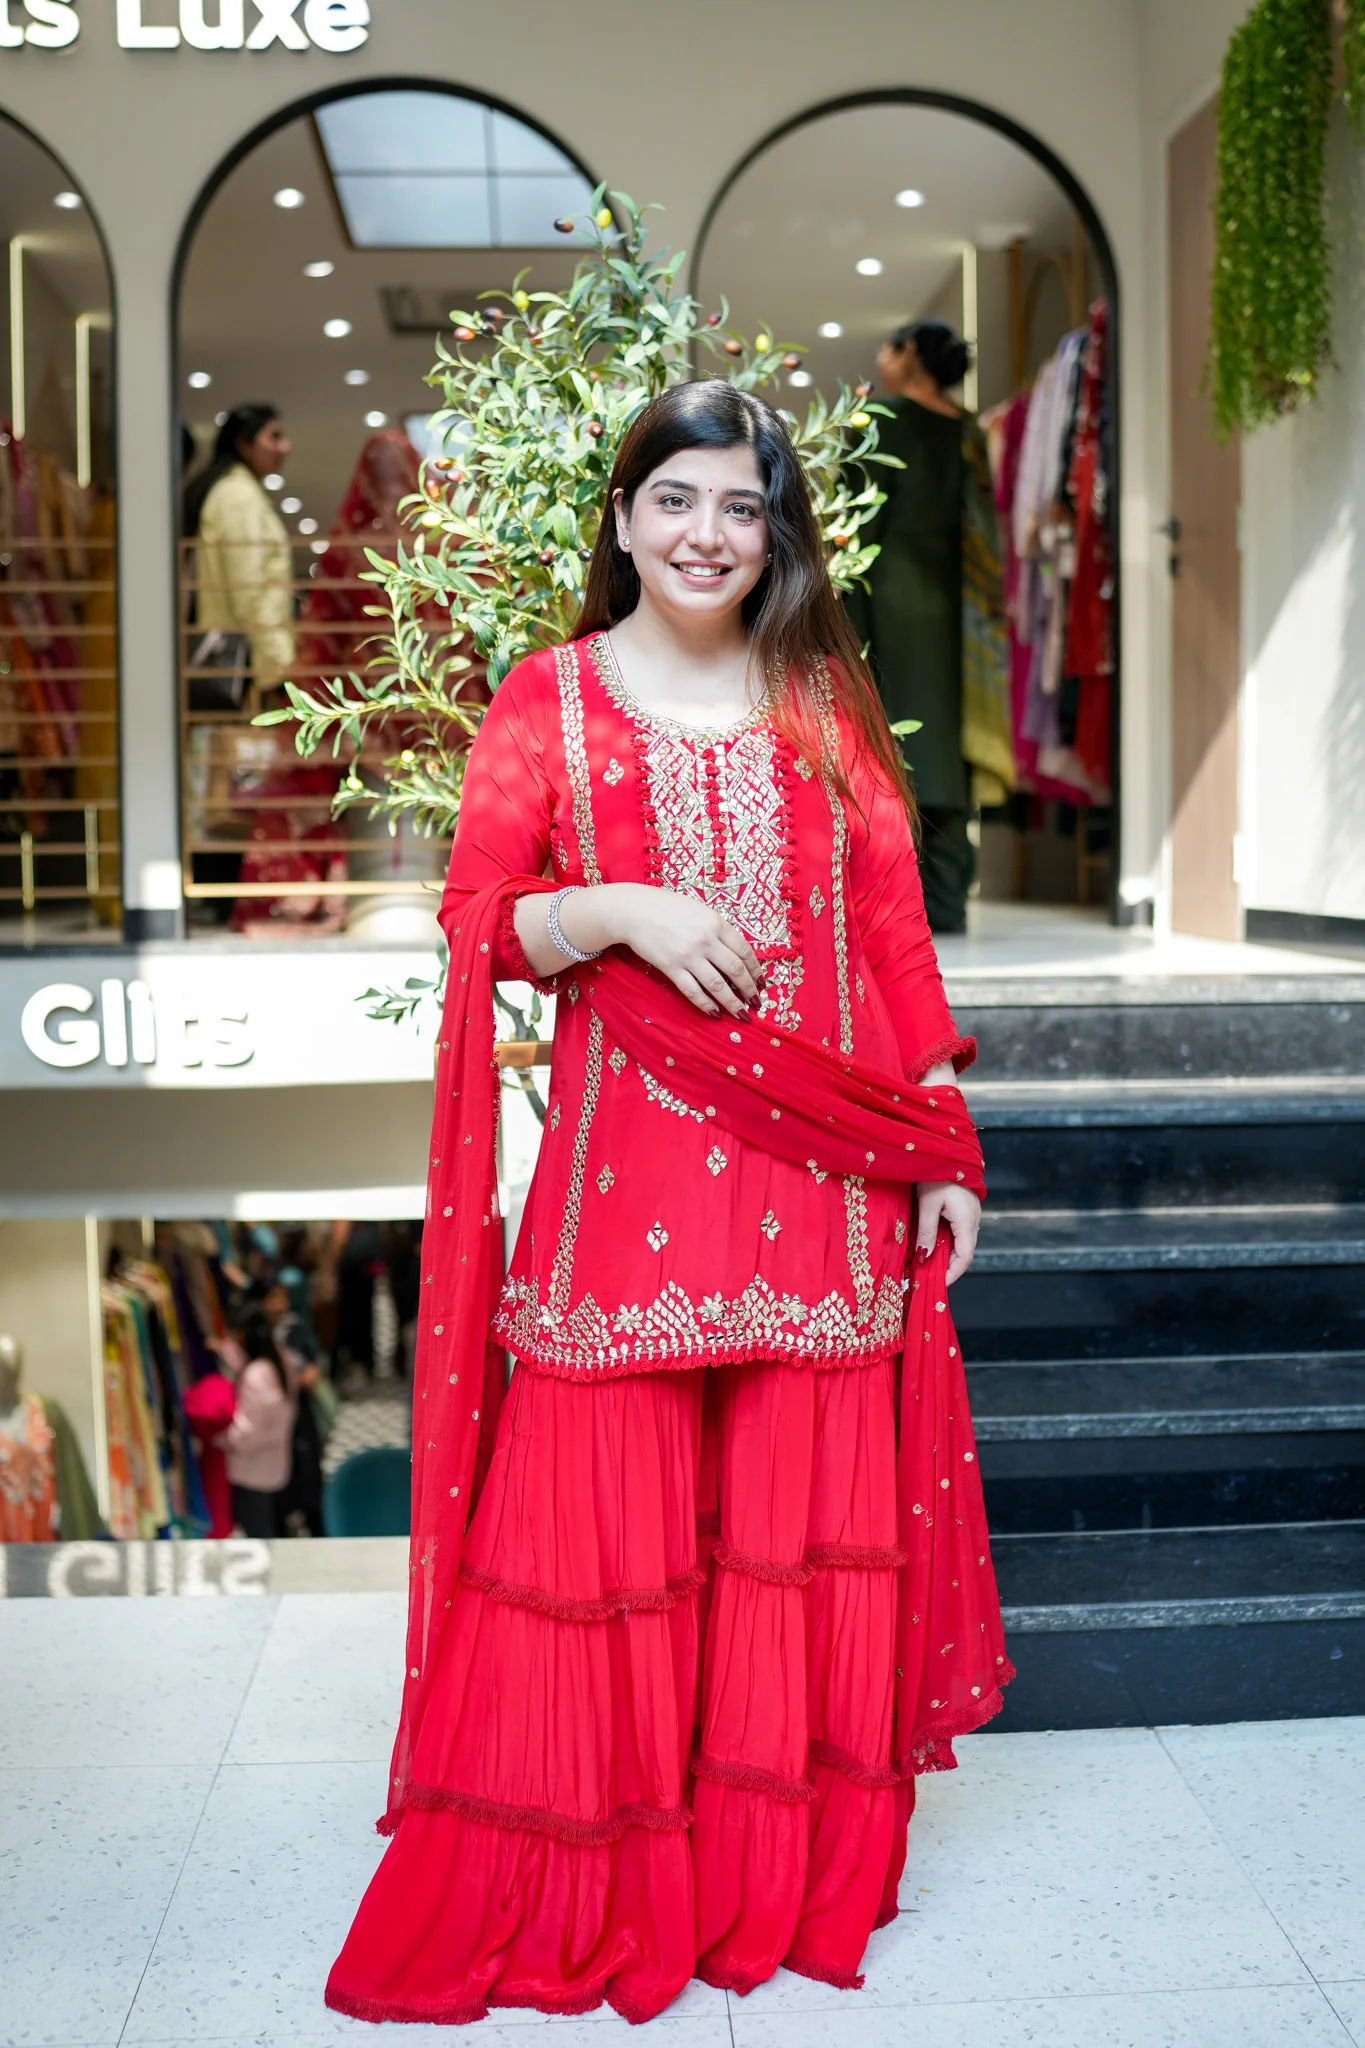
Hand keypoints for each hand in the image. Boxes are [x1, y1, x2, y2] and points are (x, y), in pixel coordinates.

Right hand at [613, 886, 763, 1018]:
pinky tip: (715, 1013)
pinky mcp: (672, 968)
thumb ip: (717, 928)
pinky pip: (693, 991)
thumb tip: (734, 951)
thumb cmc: (665, 907)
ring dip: (733, 1002)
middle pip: (735, 970)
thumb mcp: (699, 910)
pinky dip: (706, 1004)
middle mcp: (706, 940)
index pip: (744, 950)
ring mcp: (689, 955)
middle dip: (749, 989)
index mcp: (716, 923)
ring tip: (741, 1014)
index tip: (761, 981)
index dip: (755, 969)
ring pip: (718, 985)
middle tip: (756, 1002)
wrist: (633, 911)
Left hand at [915, 1180, 980, 1284]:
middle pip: (964, 1252)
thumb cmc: (934, 1174)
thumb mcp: (927, 1204)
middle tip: (929, 1277)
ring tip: (929, 1264)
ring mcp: (971, 1213)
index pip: (964, 1257)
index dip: (953, 1273)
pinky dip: (948, 1242)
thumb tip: (925, 1258)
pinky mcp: (965, 1208)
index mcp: (966, 1220)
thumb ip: (927, 1232)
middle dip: (948, 1267)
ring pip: (962, 1242)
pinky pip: (959, 1231)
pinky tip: (933, 1244)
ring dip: (947, 1254)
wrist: (944, 1149)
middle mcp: (973, 1219)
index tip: (938, 1284)